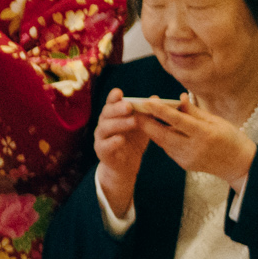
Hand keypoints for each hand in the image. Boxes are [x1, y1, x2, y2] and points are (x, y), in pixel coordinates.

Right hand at [92, 93, 151, 220]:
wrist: (125, 166)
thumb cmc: (133, 142)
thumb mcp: (142, 126)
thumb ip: (147, 113)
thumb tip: (156, 98)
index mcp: (113, 116)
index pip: (111, 103)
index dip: (113, 98)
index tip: (119, 92)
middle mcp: (104, 124)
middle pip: (106, 113)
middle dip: (117, 109)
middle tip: (129, 106)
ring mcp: (101, 138)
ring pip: (105, 128)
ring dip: (119, 123)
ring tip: (133, 121)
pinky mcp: (102, 151)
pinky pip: (105, 145)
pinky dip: (112, 142)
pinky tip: (121, 139)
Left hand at [136, 94, 257, 189]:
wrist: (239, 164)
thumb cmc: (230, 138)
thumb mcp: (216, 121)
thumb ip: (193, 111)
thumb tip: (178, 98)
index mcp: (204, 134)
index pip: (178, 121)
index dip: (161, 111)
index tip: (147, 101)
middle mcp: (193, 148)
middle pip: (162, 134)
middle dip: (145, 122)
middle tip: (132, 109)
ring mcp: (187, 158)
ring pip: (162, 142)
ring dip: (150, 129)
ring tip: (140, 115)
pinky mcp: (183, 164)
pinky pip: (167, 148)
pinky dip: (161, 138)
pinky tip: (155, 128)